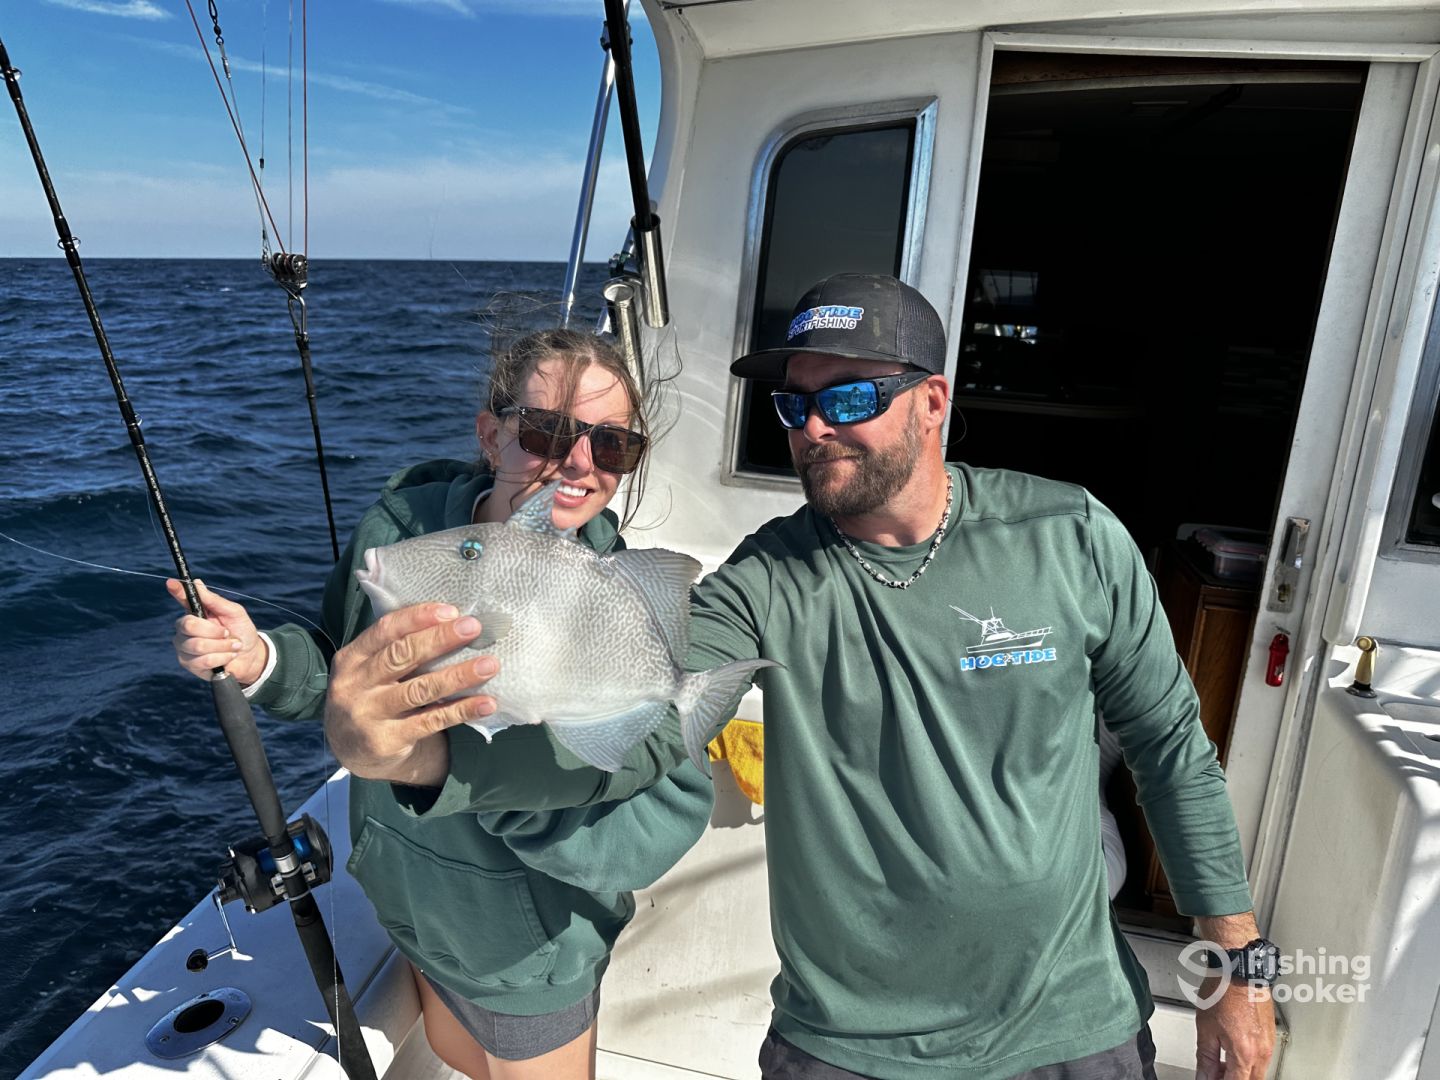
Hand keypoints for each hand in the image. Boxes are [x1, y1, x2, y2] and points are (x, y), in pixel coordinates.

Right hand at [167, 578, 268, 685]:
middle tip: (227, 633)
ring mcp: (184, 647)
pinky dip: (223, 658)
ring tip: (233, 646)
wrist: (251, 656)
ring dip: (222, 646)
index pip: (182, 599)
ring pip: (198, 645)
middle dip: (214, 631)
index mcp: (196, 612)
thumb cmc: (241, 631)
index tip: (171, 582)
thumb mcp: (234, 613)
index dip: (176, 591)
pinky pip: (204, 661)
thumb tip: (196, 582)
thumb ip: (215, 601)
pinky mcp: (189, 664)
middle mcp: (185, 629)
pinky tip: (228, 657)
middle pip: (188, 625)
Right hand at [324, 602, 499, 786]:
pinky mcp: (387, 741)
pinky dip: (462, 710)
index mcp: (351, 658)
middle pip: (401, 656)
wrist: (353, 750)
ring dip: (458, 675)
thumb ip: (397, 649)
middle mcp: (354, 685)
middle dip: (440, 639)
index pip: (384, 630)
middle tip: (473, 628)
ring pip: (420, 690)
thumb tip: (452, 623)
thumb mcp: (371, 670)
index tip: (451, 610)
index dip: (417, 618)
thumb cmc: (373, 696)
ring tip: (489, 665)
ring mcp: (368, 715)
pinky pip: (431, 721)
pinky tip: (486, 703)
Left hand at [1195, 979, 1275, 1079]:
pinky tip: (1232, 1053)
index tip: (1208, 1079)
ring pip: (1258, 1072)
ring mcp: (1269, 1043)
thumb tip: (1204, 1076)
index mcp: (1245, 1053)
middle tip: (1214, 1075)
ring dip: (1240, 1073)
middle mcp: (1262, 1052)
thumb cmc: (1223, 991)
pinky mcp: (1270, 1034)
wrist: (1239, 968)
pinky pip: (1262, 1058)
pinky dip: (1248, 1061)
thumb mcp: (1206, 1028)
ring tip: (1220, 1065)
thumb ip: (1206, 1058)